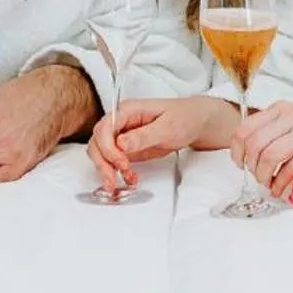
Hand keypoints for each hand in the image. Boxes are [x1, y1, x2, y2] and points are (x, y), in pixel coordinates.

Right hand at [87, 97, 238, 191]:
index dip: (108, 148)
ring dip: (107, 169)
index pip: (105, 128)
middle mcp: (121, 122)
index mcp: (128, 110)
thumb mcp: (167, 127)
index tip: (121, 162)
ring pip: (101, 153)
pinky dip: (117, 172)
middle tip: (114, 179)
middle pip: (97, 142)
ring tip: (122, 182)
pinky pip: (113, 161)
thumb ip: (143, 136)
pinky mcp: (127, 148)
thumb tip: (120, 143)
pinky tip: (130, 178)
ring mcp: (122, 135)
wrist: (195, 122)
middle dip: (103, 162)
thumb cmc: (184, 118)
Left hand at [231, 102, 292, 197]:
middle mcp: (292, 116)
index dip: (236, 150)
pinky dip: (280, 183)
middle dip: (249, 166)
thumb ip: (277, 130)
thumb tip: (252, 153)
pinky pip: (290, 168)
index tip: (240, 163)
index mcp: (283, 109)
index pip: (245, 128)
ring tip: (268, 184)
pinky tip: (281, 190)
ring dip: (263, 176)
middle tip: (255, 177)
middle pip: (254, 143)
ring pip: (269, 156)